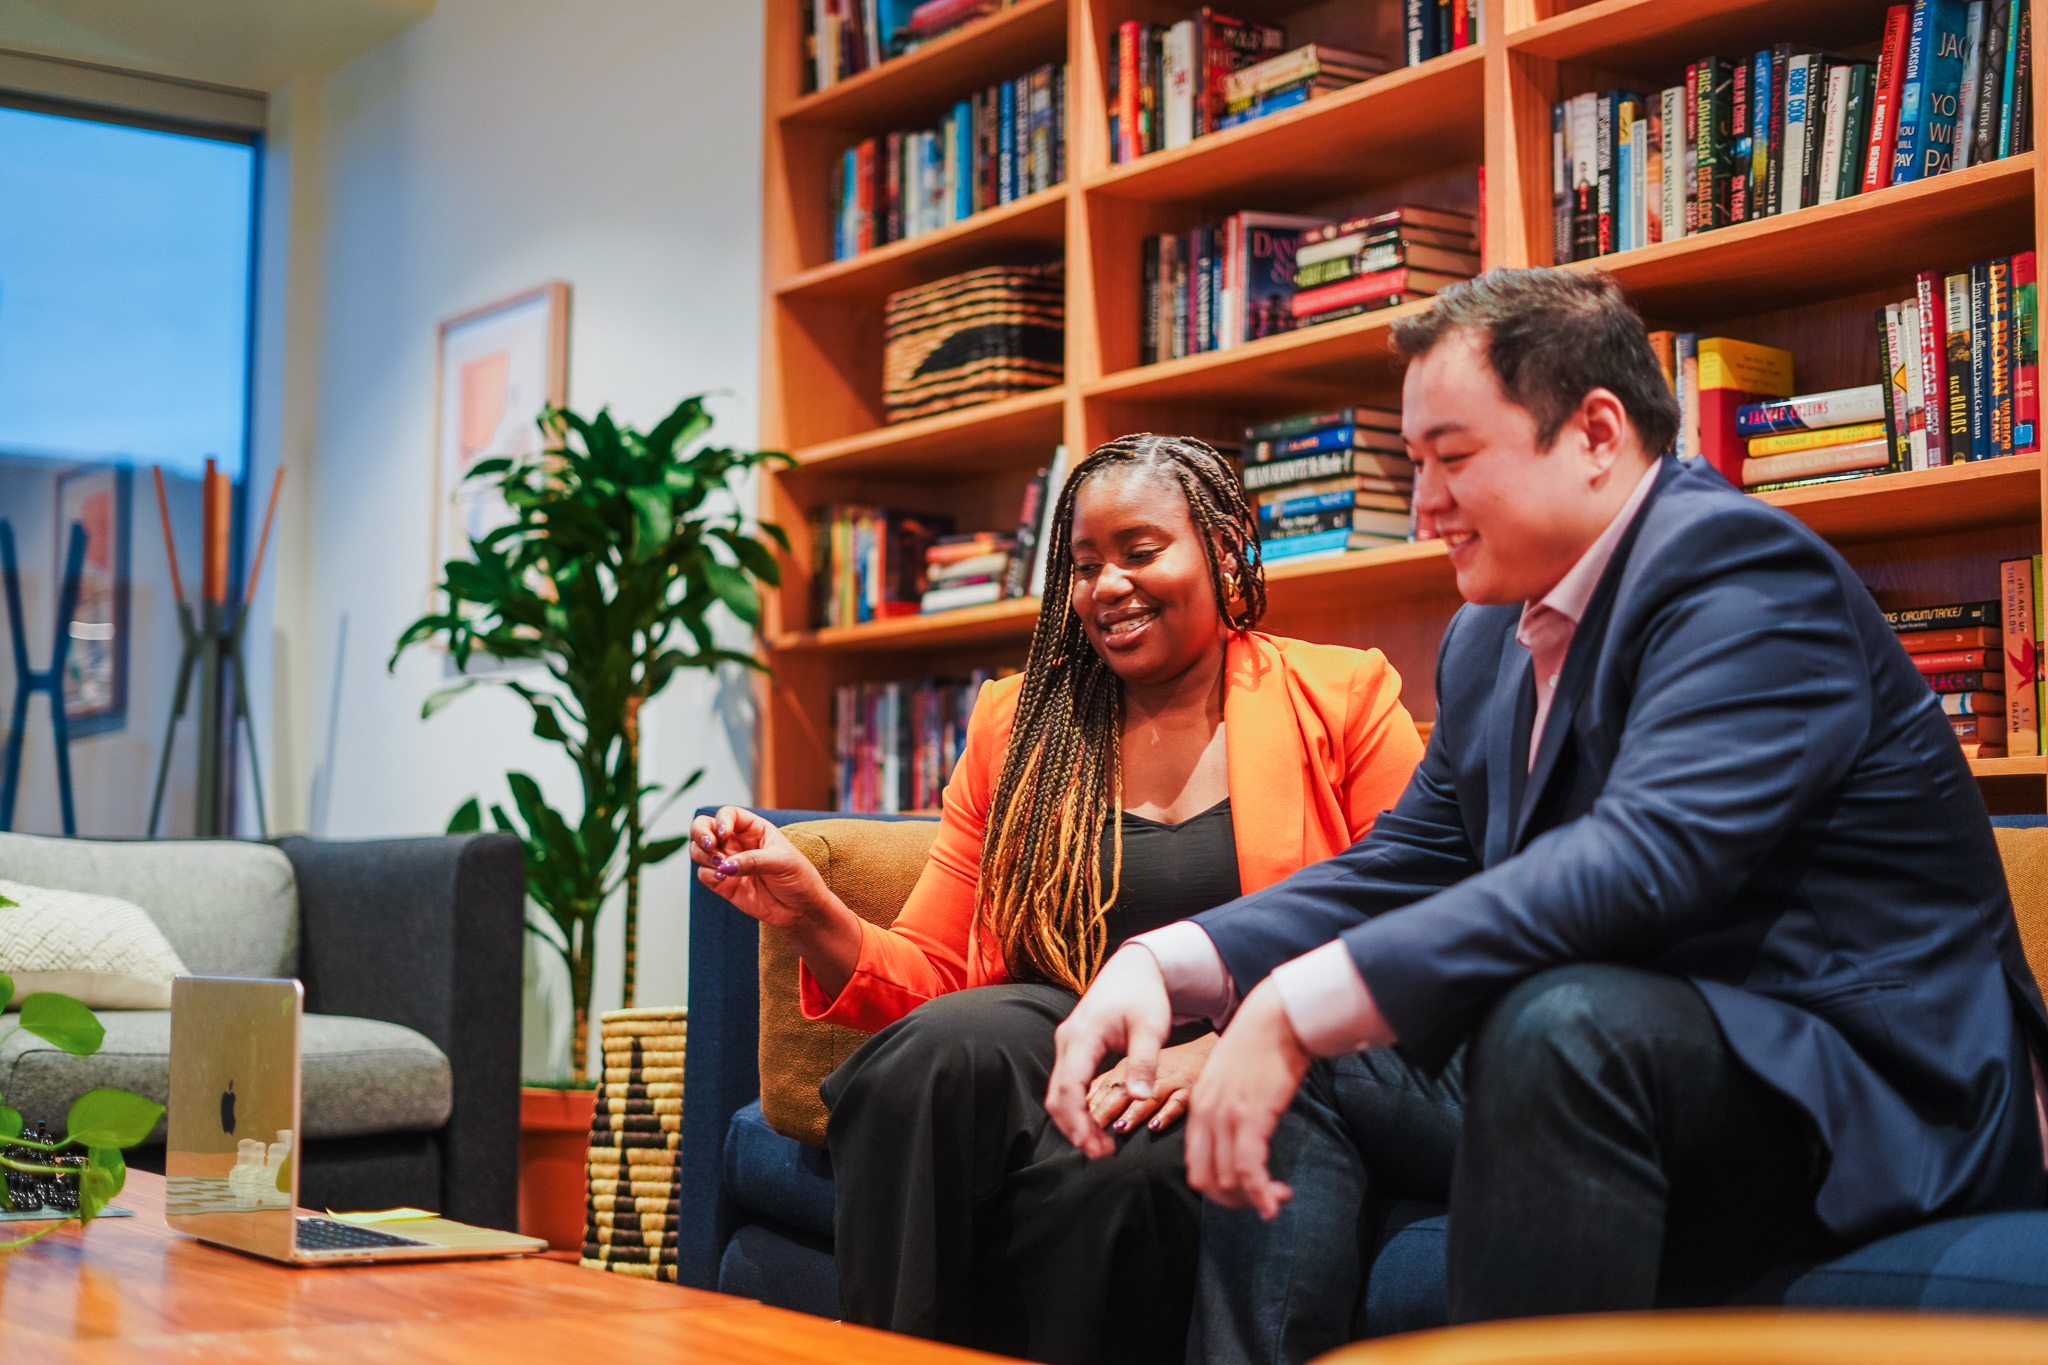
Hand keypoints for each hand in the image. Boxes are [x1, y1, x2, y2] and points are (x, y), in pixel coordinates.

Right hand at [688, 806, 833, 932]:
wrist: (801, 910)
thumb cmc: (798, 878)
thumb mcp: (783, 862)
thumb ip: (753, 860)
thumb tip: (725, 865)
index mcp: (754, 829)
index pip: (729, 814)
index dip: (721, 819)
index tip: (724, 834)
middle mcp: (737, 843)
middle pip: (705, 827)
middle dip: (700, 833)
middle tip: (709, 846)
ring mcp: (728, 863)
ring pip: (699, 850)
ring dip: (703, 855)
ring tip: (721, 866)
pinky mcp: (723, 884)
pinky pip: (703, 874)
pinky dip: (707, 874)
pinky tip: (723, 879)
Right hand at [1046, 946, 1174, 1157]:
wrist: (1135, 968)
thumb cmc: (1144, 995)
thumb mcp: (1151, 1027)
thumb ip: (1144, 1062)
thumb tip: (1139, 1098)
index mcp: (1082, 1037)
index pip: (1068, 1088)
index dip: (1076, 1121)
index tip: (1093, 1147)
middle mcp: (1067, 1042)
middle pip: (1057, 1096)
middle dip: (1074, 1129)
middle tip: (1102, 1153)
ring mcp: (1067, 1045)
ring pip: (1059, 1093)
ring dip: (1075, 1121)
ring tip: (1102, 1144)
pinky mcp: (1074, 1049)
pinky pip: (1067, 1085)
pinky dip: (1077, 1107)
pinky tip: (1096, 1122)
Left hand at [1088, 1032, 1216, 1134]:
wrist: (1205, 1052)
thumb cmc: (1163, 1063)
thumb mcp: (1132, 1066)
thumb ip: (1108, 1083)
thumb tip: (1083, 1105)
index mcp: (1127, 1067)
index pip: (1103, 1088)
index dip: (1090, 1109)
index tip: (1078, 1129)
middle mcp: (1146, 1073)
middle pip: (1121, 1094)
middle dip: (1106, 1116)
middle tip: (1091, 1135)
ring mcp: (1170, 1081)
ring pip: (1148, 1098)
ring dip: (1133, 1114)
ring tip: (1120, 1128)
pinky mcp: (1190, 1089)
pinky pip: (1179, 1102)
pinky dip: (1167, 1114)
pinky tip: (1155, 1126)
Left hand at [1184, 977, 1314, 1220]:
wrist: (1277, 1020)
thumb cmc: (1262, 1050)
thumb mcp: (1233, 1084)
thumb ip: (1229, 1112)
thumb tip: (1244, 1143)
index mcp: (1198, 1109)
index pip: (1195, 1167)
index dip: (1219, 1190)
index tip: (1247, 1192)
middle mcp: (1205, 1115)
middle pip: (1205, 1181)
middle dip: (1234, 1202)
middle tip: (1263, 1202)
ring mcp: (1225, 1116)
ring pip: (1226, 1181)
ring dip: (1252, 1199)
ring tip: (1278, 1197)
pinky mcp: (1250, 1116)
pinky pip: (1248, 1169)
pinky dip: (1260, 1193)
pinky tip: (1276, 1200)